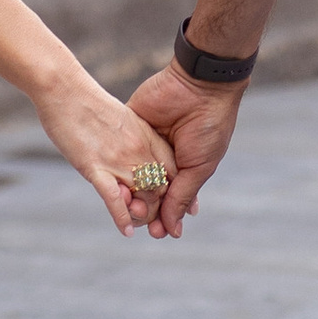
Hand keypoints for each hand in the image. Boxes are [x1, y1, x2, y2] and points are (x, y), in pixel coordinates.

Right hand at [37, 72, 176, 235]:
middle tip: (156, 221)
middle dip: (161, 209)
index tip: (174, 204)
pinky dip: (122, 217)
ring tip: (142, 225)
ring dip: (144, 217)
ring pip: (142, 198)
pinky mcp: (95, 167)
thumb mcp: (120, 118)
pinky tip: (126, 231)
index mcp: (146, 136)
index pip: (171, 169)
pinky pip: (114, 199)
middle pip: (160, 188)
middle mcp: (137, 150)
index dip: (175, 190)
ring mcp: (117, 160)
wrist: (64, 88)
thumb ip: (130, 136)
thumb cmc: (87, 101)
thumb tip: (131, 150)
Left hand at [123, 64, 243, 236]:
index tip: (159, 233)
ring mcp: (143, 142)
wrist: (198, 86)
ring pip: (128, 173)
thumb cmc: (208, 127)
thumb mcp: (198, 167)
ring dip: (127, 192)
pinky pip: (115, 148)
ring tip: (126, 208)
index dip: (163, 217)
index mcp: (182, 168)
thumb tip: (172, 229)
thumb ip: (182, 196)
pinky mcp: (128, 125)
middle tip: (142, 222)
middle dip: (144, 208)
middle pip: (146, 191)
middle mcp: (161, 158)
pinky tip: (110, 184)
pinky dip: (112, 166)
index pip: (168, 200)